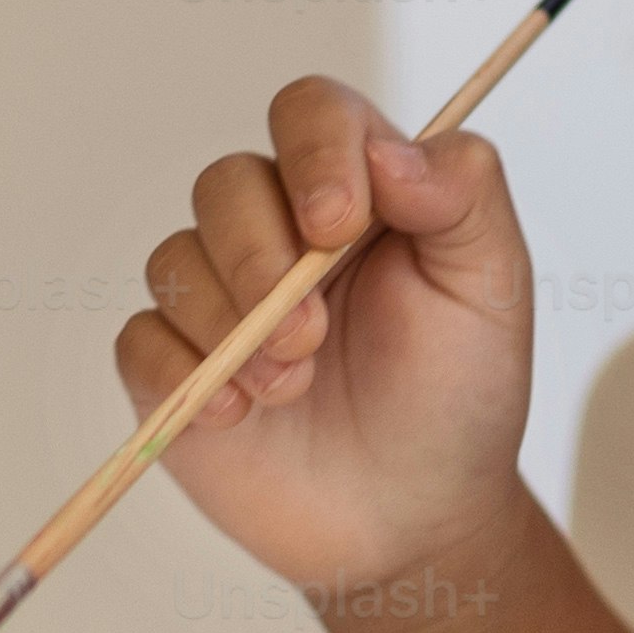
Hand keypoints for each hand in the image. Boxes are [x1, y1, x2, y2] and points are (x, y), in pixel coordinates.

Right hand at [116, 77, 538, 607]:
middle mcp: (277, 230)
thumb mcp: (492, 287)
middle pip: (225, 183)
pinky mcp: (176, 367)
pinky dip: (181, 372)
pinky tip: (235, 415)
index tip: (336, 224)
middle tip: (312, 336)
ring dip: (230, 326)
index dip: (313, 152)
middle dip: (261, 259)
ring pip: (177, 258)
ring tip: (289, 388)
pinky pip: (141, 339)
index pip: (311, 114)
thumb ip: (463, 196)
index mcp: (356, 192)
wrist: (415, 518)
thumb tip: (391, 149)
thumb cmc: (456, 393)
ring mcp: (220, 299)